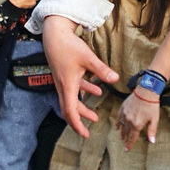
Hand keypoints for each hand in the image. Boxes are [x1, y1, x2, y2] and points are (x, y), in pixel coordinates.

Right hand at [45, 16, 118, 139]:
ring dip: (82, 108)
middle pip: (69, 109)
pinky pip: (74, 88)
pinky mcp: (64, 74)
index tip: (84, 134)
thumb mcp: (87, 58)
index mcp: (68, 85)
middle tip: (87, 133)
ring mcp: (63, 80)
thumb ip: (101, 70)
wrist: (54, 34)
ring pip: (72, 100)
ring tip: (94, 117)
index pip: (70, 111)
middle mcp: (63, 86)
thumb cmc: (68, 45)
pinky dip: (84, 92)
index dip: (77, 124)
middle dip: (79, 121)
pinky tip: (97, 90)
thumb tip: (115, 79)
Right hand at [115, 88, 162, 148]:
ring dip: (122, 132)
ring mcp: (124, 114)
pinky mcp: (122, 108)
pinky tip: (117, 127)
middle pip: (126, 133)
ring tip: (121, 137)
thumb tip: (152, 142)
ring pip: (121, 126)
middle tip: (124, 143)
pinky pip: (118, 118)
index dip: (129, 145)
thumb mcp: (154, 119)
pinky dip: (117, 123)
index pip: (132, 138)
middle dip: (126, 139)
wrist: (146, 91)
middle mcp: (129, 121)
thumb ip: (152, 131)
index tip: (126, 150)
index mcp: (137, 125)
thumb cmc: (152, 106)